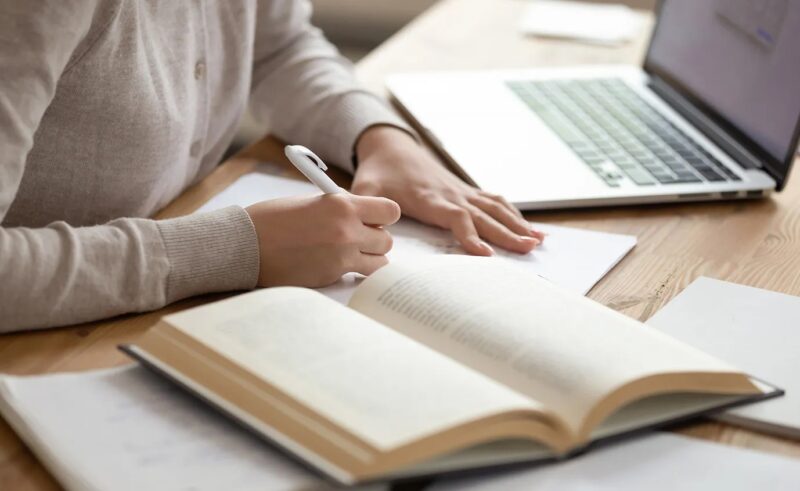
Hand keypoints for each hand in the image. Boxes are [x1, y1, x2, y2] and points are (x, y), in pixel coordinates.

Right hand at [245, 193, 399, 286]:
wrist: (246, 245)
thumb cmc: (272, 220)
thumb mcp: (312, 202)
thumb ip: (340, 207)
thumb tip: (361, 214)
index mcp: (342, 205)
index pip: (390, 211)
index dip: (384, 216)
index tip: (374, 218)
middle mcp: (347, 230)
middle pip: (387, 239)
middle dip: (376, 239)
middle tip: (359, 238)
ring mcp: (342, 256)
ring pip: (381, 262)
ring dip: (370, 258)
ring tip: (351, 254)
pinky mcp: (332, 276)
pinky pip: (359, 275)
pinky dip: (355, 272)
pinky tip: (337, 265)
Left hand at [352, 126, 544, 255]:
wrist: (390, 146)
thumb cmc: (378, 172)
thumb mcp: (364, 189)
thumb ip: (367, 208)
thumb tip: (372, 232)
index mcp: (428, 198)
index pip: (455, 217)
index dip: (470, 235)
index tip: (484, 254)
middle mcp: (451, 194)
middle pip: (484, 215)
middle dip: (507, 233)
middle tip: (528, 249)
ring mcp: (461, 191)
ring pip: (495, 208)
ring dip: (517, 224)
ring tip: (537, 241)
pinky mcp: (465, 190)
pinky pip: (494, 201)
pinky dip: (514, 214)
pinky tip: (529, 228)